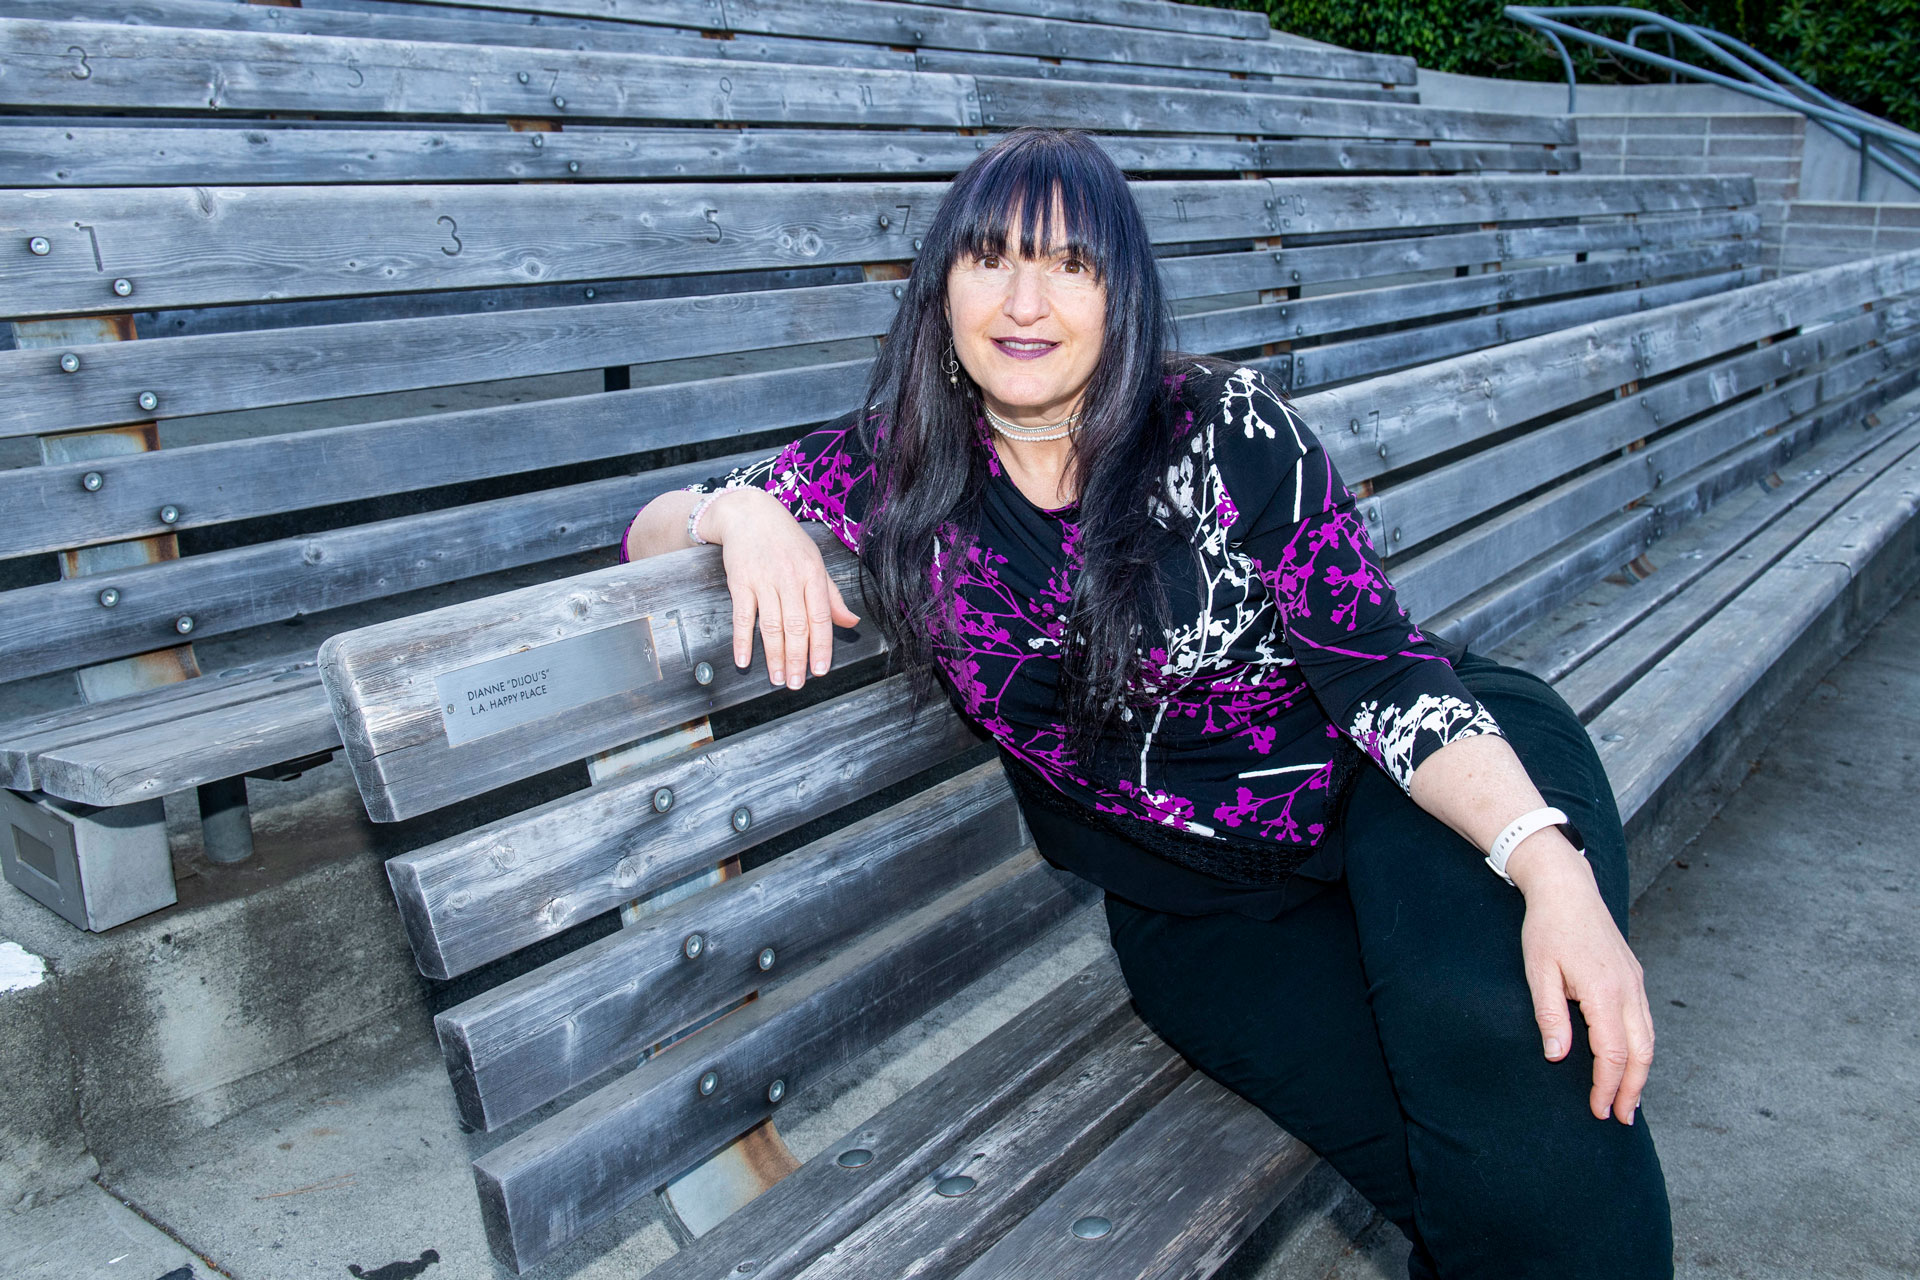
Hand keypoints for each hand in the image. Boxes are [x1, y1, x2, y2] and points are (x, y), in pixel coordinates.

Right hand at [703, 488, 859, 688]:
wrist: (750, 513)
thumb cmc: (786, 540)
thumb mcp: (815, 562)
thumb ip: (831, 596)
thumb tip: (851, 622)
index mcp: (813, 574)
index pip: (821, 617)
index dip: (821, 646)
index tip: (820, 670)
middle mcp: (790, 578)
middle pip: (796, 626)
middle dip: (797, 658)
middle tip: (797, 683)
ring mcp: (764, 580)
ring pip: (771, 625)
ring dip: (774, 656)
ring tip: (777, 678)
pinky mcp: (740, 581)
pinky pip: (742, 616)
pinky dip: (742, 640)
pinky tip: (744, 660)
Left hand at [1510, 836, 1655, 1123]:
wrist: (1567, 889)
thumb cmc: (1547, 928)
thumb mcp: (1538, 971)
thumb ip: (1550, 1015)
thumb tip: (1558, 1057)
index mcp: (1603, 991)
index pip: (1612, 1053)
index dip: (1607, 1086)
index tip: (1599, 1110)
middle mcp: (1627, 989)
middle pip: (1641, 1053)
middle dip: (1632, 1089)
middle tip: (1621, 1117)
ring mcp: (1635, 983)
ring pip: (1648, 1038)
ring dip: (1640, 1072)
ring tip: (1628, 1099)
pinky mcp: (1634, 977)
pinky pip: (1644, 1021)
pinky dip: (1641, 1049)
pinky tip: (1630, 1061)